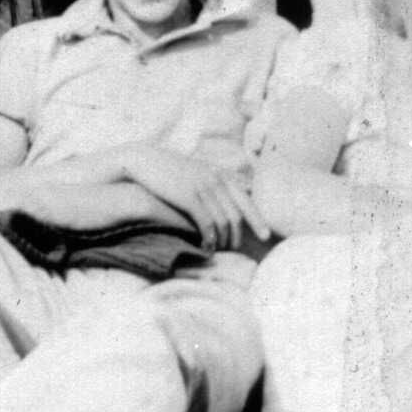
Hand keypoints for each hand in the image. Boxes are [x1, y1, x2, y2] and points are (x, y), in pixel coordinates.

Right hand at [124, 147, 270, 252]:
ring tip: (218, 250)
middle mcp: (216, 180)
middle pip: (236, 215)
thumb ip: (214, 182)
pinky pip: (207, 223)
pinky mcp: (189, 197)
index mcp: (221, 174)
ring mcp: (203, 187)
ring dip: (222, 240)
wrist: (145, 161)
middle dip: (237, 236)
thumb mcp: (197, 171)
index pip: (246, 200)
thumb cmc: (170, 170)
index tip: (266, 236)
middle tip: (234, 250)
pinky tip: (207, 247)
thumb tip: (230, 197)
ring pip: (223, 222)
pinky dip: (210, 239)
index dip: (258, 220)